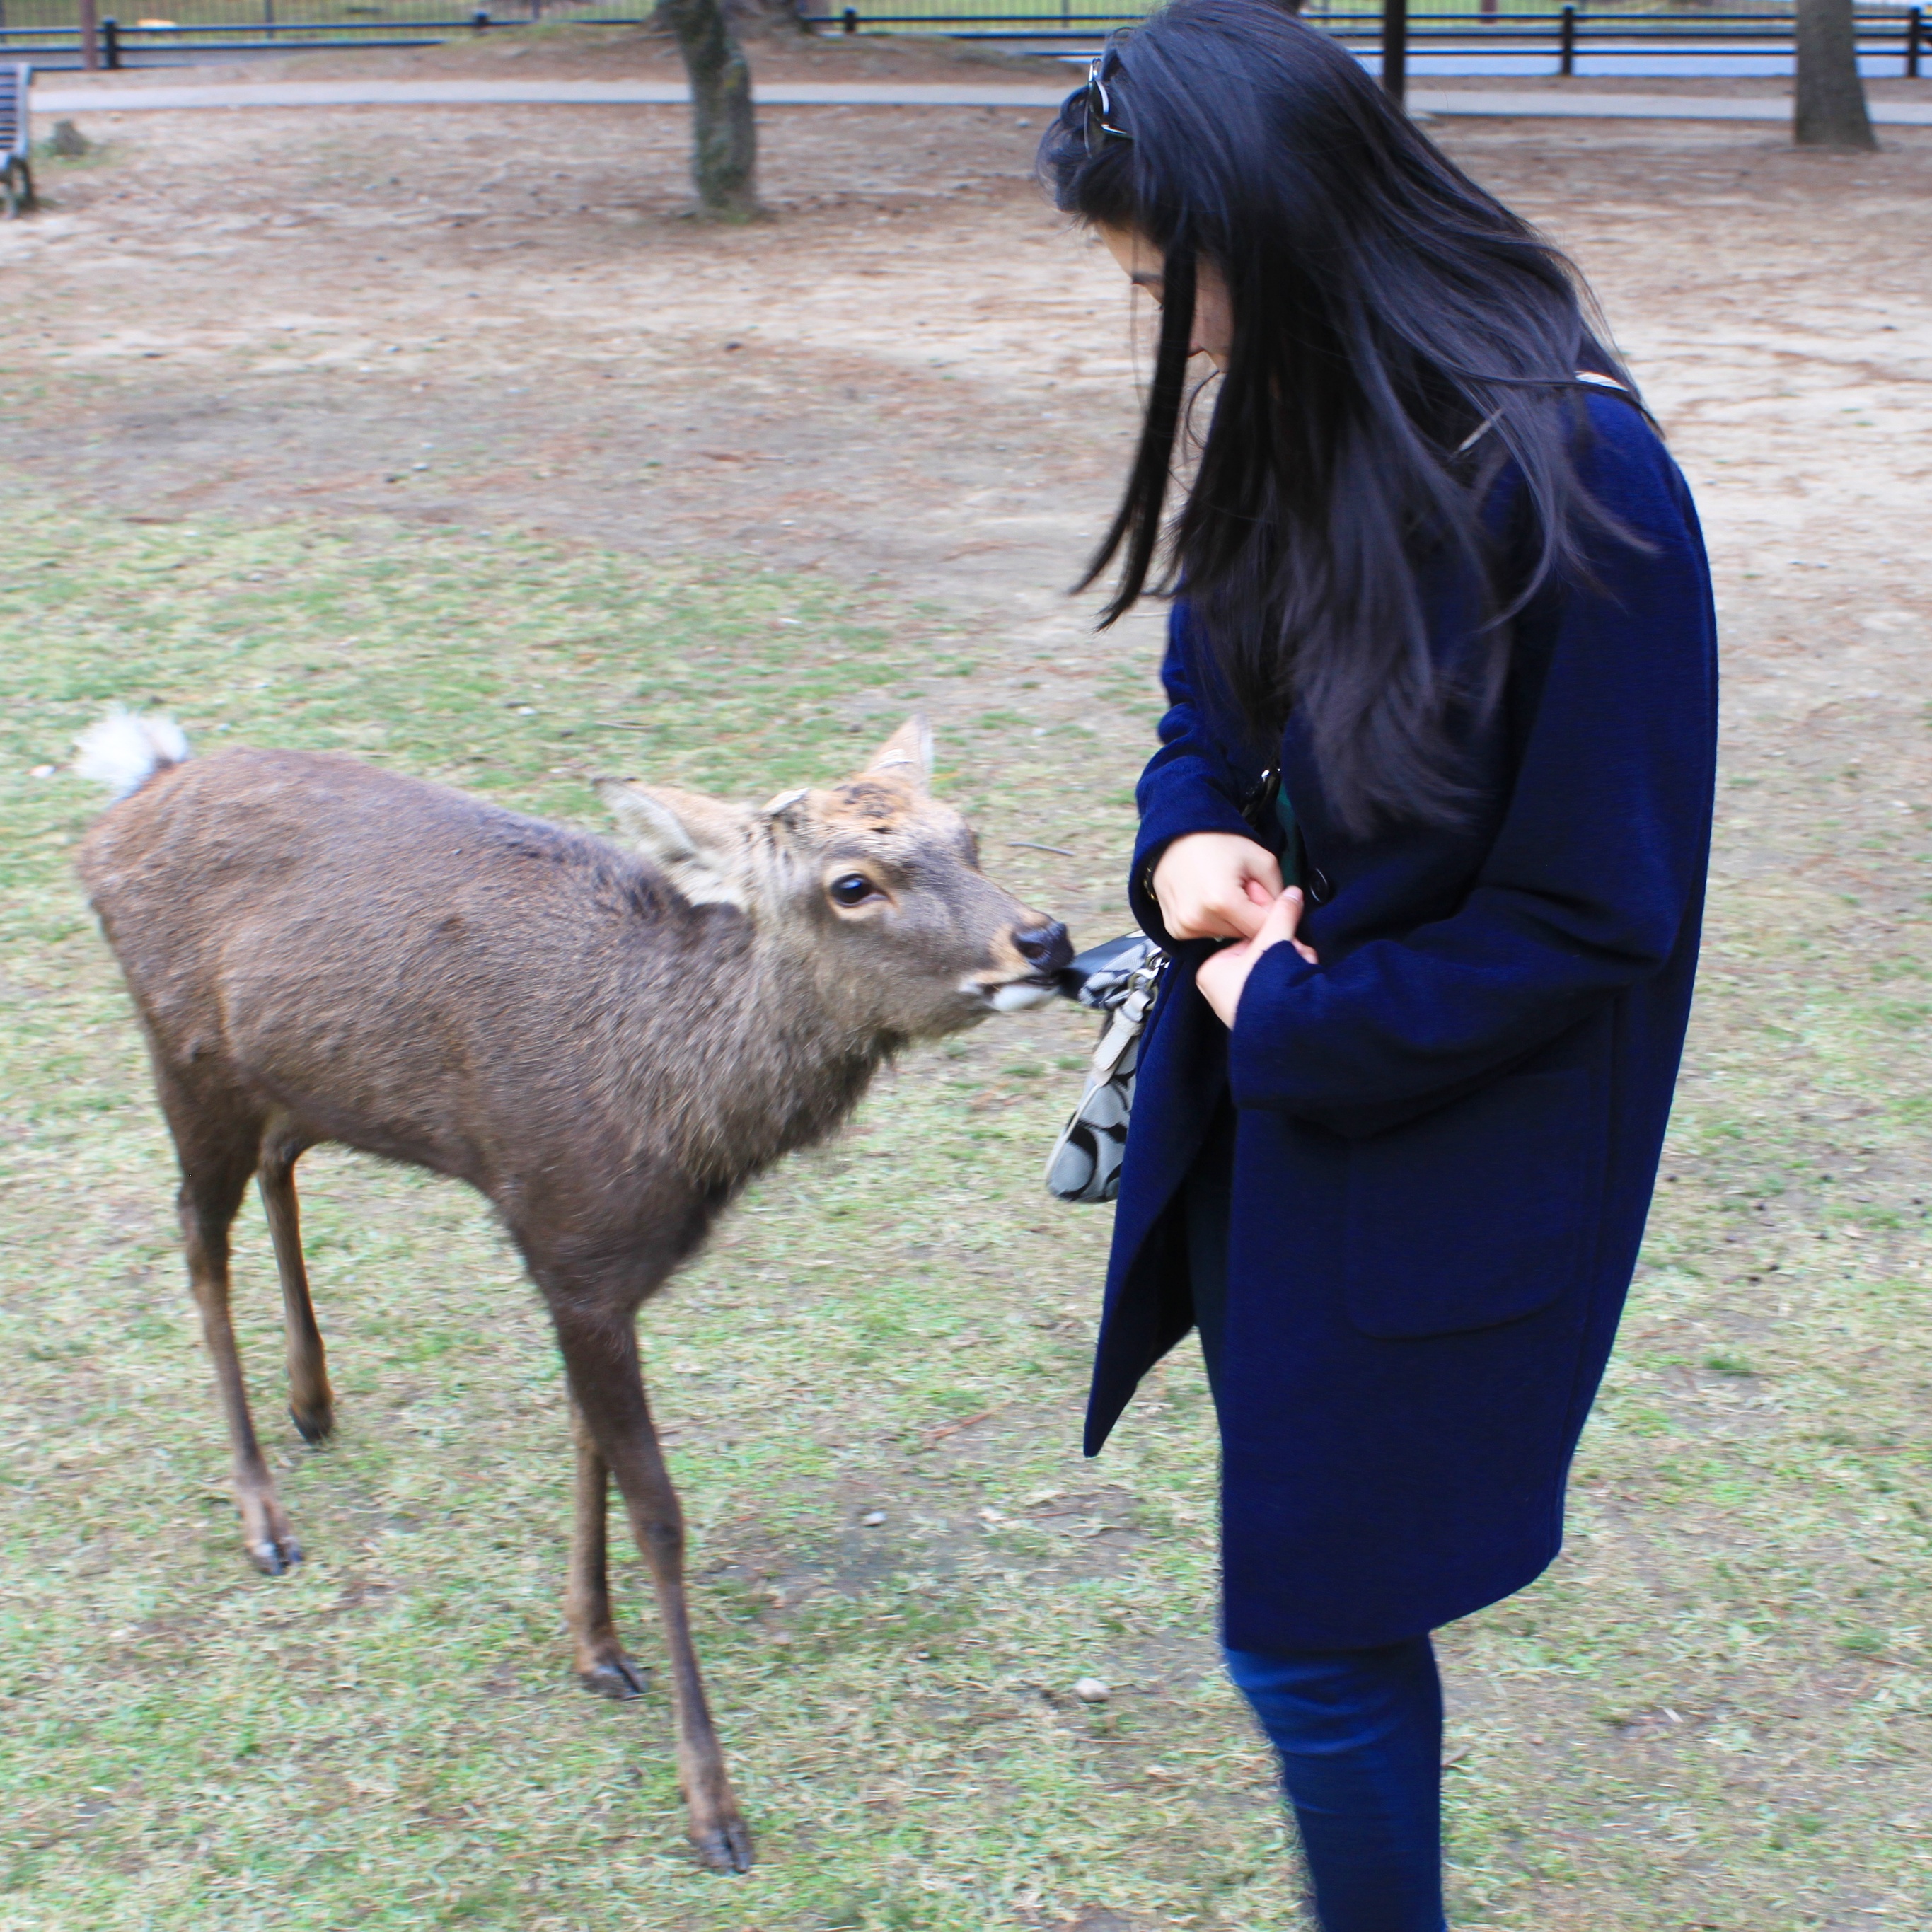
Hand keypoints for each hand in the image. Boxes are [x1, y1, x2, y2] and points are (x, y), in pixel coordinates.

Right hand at [1151, 833, 1282, 941]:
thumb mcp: (1260, 858)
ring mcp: (1183, 926)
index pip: (1262, 928)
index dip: (1267, 911)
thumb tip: (1287, 914)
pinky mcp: (1174, 929)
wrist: (1176, 835)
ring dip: (1229, 919)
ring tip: (1219, 891)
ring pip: (1224, 935)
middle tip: (1238, 888)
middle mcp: (1198, 920)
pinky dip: (1210, 920)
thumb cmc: (1218, 842)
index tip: (1260, 893)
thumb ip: (1279, 891)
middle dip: (1247, 915)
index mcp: (1223, 902)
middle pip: (1242, 934)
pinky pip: (1204, 933)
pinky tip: (1205, 900)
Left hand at [1196, 887, 1317, 1028]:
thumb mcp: (1272, 941)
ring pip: (1275, 969)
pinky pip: (1279, 987)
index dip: (1272, 934)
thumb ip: (1281, 915)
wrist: (1284, 1035)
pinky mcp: (1261, 1015)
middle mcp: (1221, 989)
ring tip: (1302, 971)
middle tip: (1297, 956)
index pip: (1246, 938)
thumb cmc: (1264, 991)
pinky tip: (1305, 982)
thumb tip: (1292, 894)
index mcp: (1212, 970)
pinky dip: (1295, 982)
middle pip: (1263, 953)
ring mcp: (1241, 1004)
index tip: (1286, 936)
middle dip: (1287, 952)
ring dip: (1295, 965)